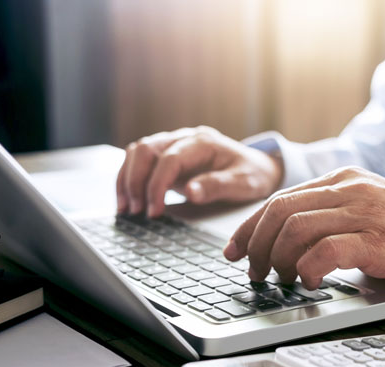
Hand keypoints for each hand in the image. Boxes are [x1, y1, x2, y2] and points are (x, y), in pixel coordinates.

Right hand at [117, 126, 283, 216]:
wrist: (258, 167)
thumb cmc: (252, 174)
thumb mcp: (243, 183)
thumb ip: (217, 186)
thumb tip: (191, 193)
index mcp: (203, 142)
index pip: (170, 158)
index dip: (157, 185)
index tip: (154, 211)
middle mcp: (184, 138)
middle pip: (146, 150)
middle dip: (135, 181)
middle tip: (135, 211)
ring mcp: (173, 144)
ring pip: (137, 153)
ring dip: (127, 180)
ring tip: (126, 209)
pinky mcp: (166, 156)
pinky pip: (139, 162)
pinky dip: (129, 179)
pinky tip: (127, 201)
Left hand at [224, 166, 384, 290]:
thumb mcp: (368, 213)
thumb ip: (331, 219)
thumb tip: (286, 247)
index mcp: (343, 181)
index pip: (280, 199)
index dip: (249, 227)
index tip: (233, 250)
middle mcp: (349, 190)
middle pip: (279, 211)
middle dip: (255, 245)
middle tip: (254, 272)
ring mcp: (364, 212)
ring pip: (296, 228)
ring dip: (278, 259)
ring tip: (282, 280)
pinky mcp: (379, 240)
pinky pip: (327, 250)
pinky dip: (309, 269)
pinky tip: (312, 282)